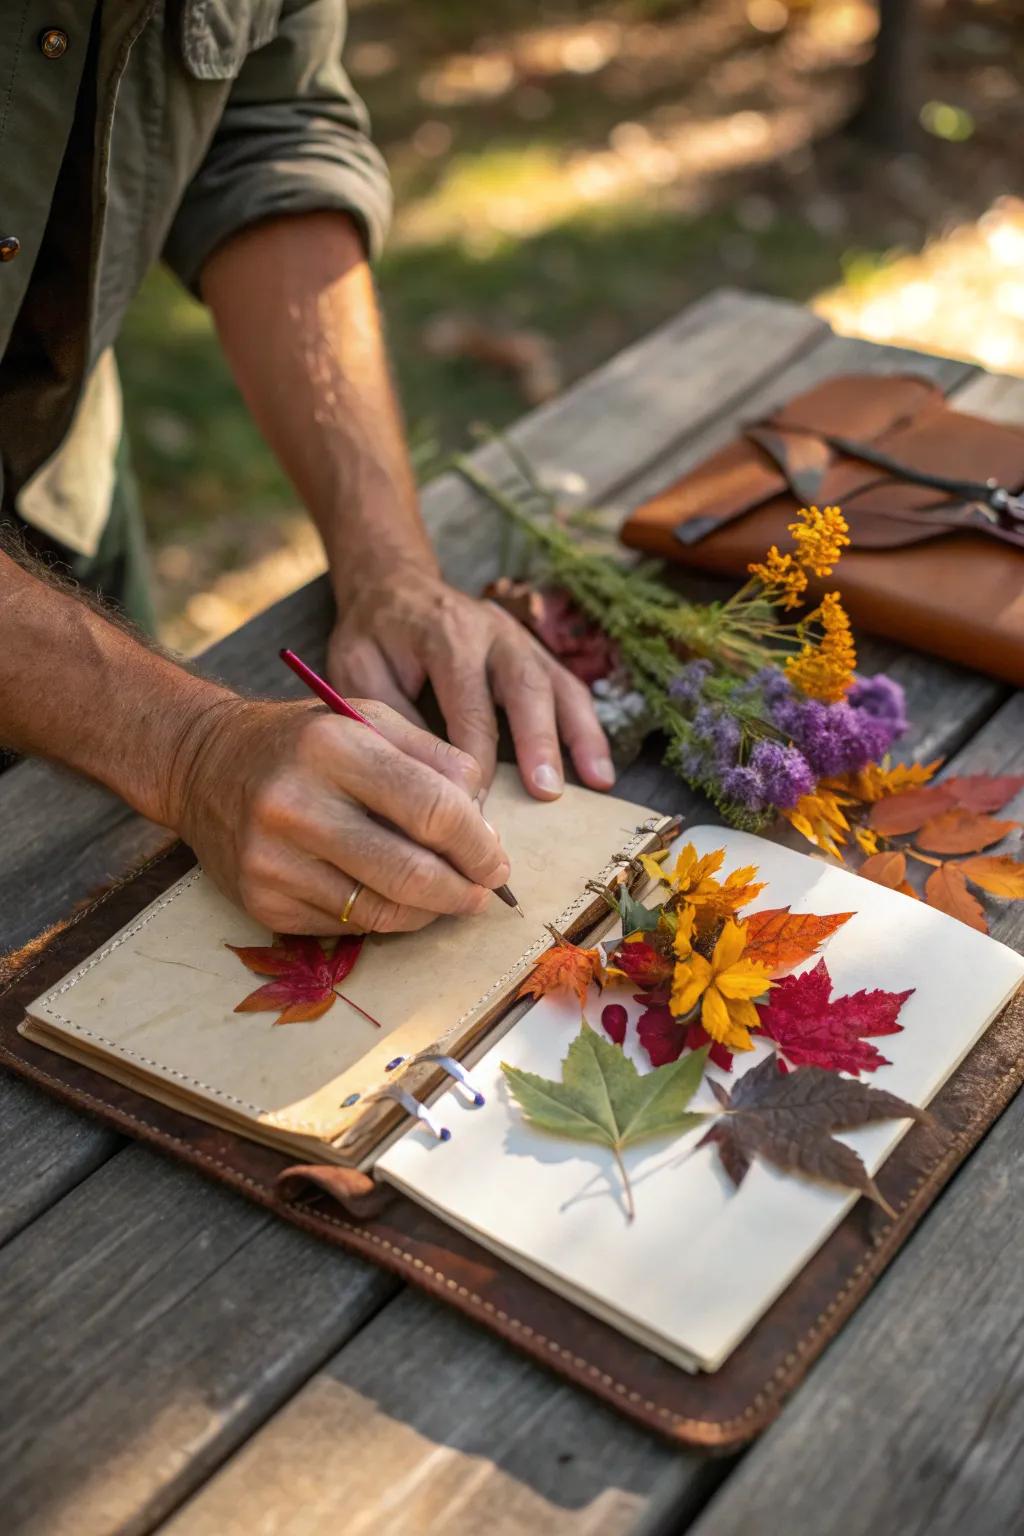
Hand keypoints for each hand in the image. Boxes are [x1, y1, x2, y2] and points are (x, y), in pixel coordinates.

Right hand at [173, 696, 509, 935]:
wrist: (203, 764)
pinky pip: (346, 927)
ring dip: (430, 913)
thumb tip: (486, 824)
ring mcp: (273, 859)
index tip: (497, 861)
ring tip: (447, 898)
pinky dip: (383, 918)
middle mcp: (296, 804)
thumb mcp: (371, 720)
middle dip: (463, 890)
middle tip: (483, 892)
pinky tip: (392, 898)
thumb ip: (437, 759)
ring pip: (382, 911)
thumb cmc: (304, 741)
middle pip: (411, 872)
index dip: (478, 845)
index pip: (432, 809)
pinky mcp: (261, 902)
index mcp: (332, 746)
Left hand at [327, 564, 614, 798]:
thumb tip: (423, 779)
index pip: (468, 705)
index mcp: (446, 634)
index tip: (471, 810)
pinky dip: (589, 729)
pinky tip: (600, 770)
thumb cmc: (372, 634)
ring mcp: (520, 639)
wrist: (393, 584)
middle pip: (525, 687)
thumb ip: (390, 717)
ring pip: (558, 685)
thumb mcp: (359, 669)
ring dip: (579, 736)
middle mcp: (491, 632)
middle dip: (538, 741)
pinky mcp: (534, 652)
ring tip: (596, 783)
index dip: (472, 761)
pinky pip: (569, 688)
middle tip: (545, 792)